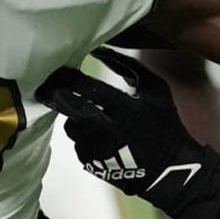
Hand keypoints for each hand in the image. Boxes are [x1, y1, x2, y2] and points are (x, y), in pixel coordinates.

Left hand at [37, 48, 206, 208]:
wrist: (170, 169)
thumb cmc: (165, 124)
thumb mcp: (156, 90)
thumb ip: (128, 67)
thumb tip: (100, 49)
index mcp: (126, 109)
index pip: (89, 88)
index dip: (71, 78)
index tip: (63, 70)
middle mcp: (108, 131)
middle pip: (70, 107)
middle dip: (56, 94)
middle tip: (49, 87)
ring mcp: (97, 149)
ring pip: (70, 125)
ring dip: (74, 117)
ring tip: (87, 115)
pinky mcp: (91, 163)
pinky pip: (76, 143)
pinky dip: (83, 136)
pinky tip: (98, 136)